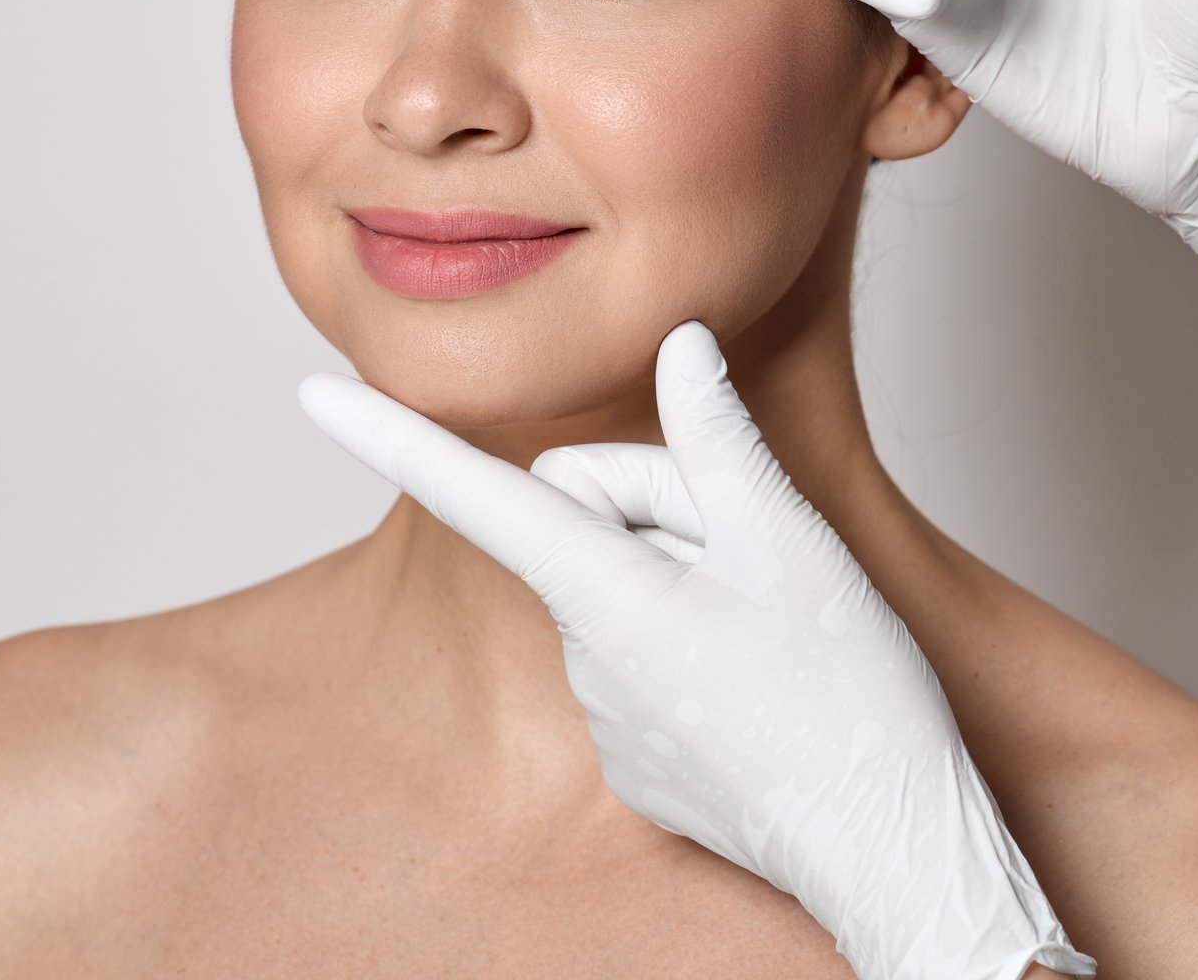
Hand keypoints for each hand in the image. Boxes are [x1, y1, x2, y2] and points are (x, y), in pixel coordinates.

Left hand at [298, 322, 1094, 979]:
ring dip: (689, 578)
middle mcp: (581, 659)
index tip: (307, 392)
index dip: (391, 435)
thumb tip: (679, 344)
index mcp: (608, 596)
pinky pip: (642, 657)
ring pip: (625, 584)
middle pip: (593, 515)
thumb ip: (718, 438)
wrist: (890, 853)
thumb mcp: (791, 544)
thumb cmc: (850, 697)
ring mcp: (604, 717)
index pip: (480, 493)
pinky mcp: (636, 758)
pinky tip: (763, 686)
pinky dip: (697, 647)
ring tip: (774, 633)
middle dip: (664, 506)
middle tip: (759, 558)